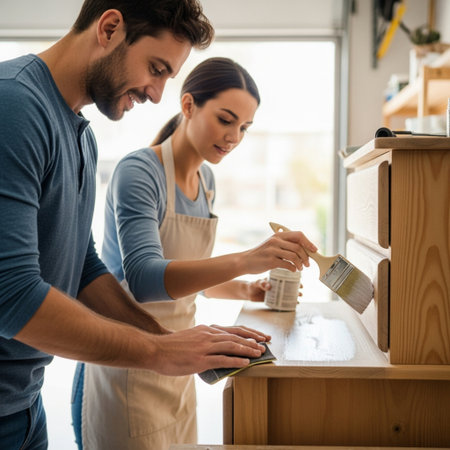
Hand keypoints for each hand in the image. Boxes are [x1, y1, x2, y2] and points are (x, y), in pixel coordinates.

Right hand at [150, 325, 268, 375]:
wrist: (156, 350)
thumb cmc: (172, 347)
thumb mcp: (191, 336)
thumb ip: (205, 340)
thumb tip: (217, 348)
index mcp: (207, 329)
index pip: (232, 329)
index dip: (248, 333)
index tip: (259, 336)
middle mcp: (208, 335)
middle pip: (235, 335)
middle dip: (252, 340)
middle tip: (265, 344)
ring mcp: (204, 347)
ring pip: (231, 346)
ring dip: (247, 349)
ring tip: (259, 354)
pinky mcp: (200, 359)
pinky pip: (222, 360)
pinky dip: (236, 361)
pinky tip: (245, 363)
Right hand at [240, 231, 317, 273]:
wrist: (245, 261)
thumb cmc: (261, 254)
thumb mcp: (272, 244)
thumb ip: (285, 244)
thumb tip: (304, 248)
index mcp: (278, 235)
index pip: (298, 235)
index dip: (309, 242)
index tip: (314, 250)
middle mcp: (275, 241)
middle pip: (298, 247)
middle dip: (306, 256)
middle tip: (307, 264)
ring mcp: (272, 251)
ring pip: (294, 256)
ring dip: (301, 264)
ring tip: (300, 268)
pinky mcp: (270, 261)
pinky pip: (288, 264)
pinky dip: (293, 268)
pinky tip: (293, 270)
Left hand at [246, 278, 303, 301]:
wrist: (247, 293)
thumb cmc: (252, 285)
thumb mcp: (256, 283)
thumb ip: (262, 284)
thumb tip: (269, 286)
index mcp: (274, 279)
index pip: (285, 278)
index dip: (293, 279)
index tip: (299, 281)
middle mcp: (277, 285)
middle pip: (289, 286)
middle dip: (296, 288)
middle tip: (301, 291)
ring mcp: (276, 293)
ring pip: (287, 294)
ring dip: (294, 296)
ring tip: (299, 298)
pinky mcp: (274, 300)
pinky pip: (283, 302)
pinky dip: (288, 303)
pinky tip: (294, 305)